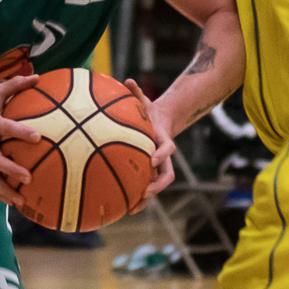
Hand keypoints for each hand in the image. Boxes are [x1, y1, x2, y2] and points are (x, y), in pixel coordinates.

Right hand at [0, 75, 40, 205]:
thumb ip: (17, 85)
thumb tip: (38, 77)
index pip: (7, 128)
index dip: (21, 133)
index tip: (38, 137)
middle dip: (10, 170)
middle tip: (28, 177)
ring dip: (4, 191)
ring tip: (21, 201)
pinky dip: (0, 192)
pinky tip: (13, 202)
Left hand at [124, 79, 175, 197]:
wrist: (161, 120)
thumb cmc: (148, 110)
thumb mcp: (143, 100)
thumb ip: (136, 92)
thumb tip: (128, 80)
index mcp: (163, 139)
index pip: (168, 148)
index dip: (162, 154)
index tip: (152, 159)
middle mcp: (162, 155)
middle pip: (167, 174)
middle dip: (157, 185)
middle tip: (144, 192)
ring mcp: (157, 165)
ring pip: (157, 185)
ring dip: (146, 197)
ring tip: (131, 208)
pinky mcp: (149, 170)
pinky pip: (144, 184)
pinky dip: (136, 195)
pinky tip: (120, 204)